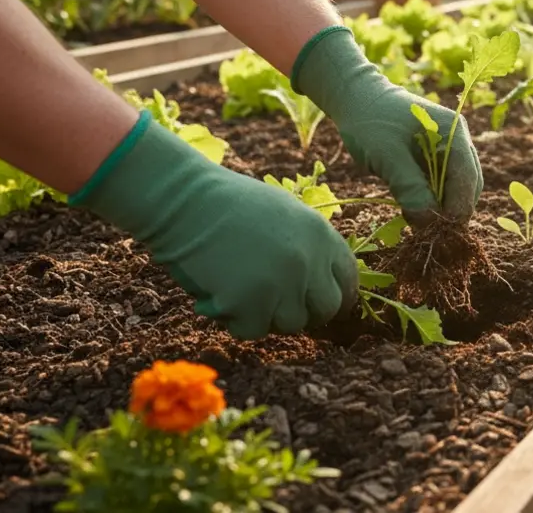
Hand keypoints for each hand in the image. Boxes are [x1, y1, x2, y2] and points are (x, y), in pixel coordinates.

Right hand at [71, 112, 358, 339]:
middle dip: (304, 312)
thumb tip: (318, 286)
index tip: (318, 303)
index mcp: (321, 234)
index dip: (336, 295)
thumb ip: (307, 246)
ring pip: (290, 324)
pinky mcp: (251, 302)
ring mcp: (282, 283)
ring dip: (267, 316)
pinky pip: (253, 330)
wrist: (184, 200)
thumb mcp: (286, 214)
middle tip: (275, 305)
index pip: (348, 279)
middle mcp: (309, 260)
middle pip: (326, 309)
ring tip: (240, 292)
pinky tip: (220, 298)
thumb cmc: (228, 205)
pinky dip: (236, 321)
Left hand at [293, 26, 481, 223]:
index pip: (467, 178)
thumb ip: (410, 187)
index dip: (457, 209)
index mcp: (453, 133)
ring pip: (457, 188)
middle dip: (452, 211)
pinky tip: (414, 210)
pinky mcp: (436, 157)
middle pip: (468, 186)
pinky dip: (433, 200)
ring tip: (419, 223)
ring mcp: (449, 149)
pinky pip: (443, 185)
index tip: (441, 234)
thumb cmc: (369, 122)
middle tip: (430, 234)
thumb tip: (428, 223)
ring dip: (442, 207)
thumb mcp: (386, 155)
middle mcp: (458, 141)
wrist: (355, 99)